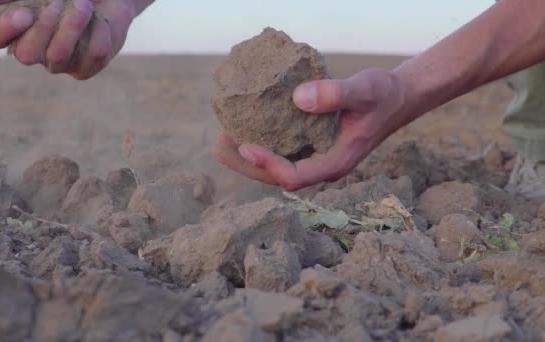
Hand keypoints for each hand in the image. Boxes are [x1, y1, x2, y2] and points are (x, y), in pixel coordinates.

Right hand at [0, 0, 150, 78]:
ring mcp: (58, 63)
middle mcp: (31, 50)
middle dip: (44, 25)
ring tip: (83, 5)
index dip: (4, 30)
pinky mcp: (85, 69)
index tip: (23, 14)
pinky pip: (92, 56)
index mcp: (12, 27)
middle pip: (24, 54)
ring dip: (72, 26)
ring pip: (57, 59)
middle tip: (59, 1)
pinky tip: (99, 20)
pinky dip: (98, 32)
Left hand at [213, 68, 413, 190]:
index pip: (295, 177)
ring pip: (277, 168)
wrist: (396, 98)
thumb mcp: (365, 90)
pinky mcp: (313, 147)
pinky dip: (262, 144)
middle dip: (246, 166)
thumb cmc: (383, 95)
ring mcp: (317, 159)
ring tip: (222, 139)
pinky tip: (244, 128)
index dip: (268, 166)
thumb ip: (336, 94)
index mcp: (335, 163)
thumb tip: (298, 98)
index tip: (246, 146)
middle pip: (277, 178)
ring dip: (248, 158)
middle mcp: (322, 166)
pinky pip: (282, 152)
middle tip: (218, 145)